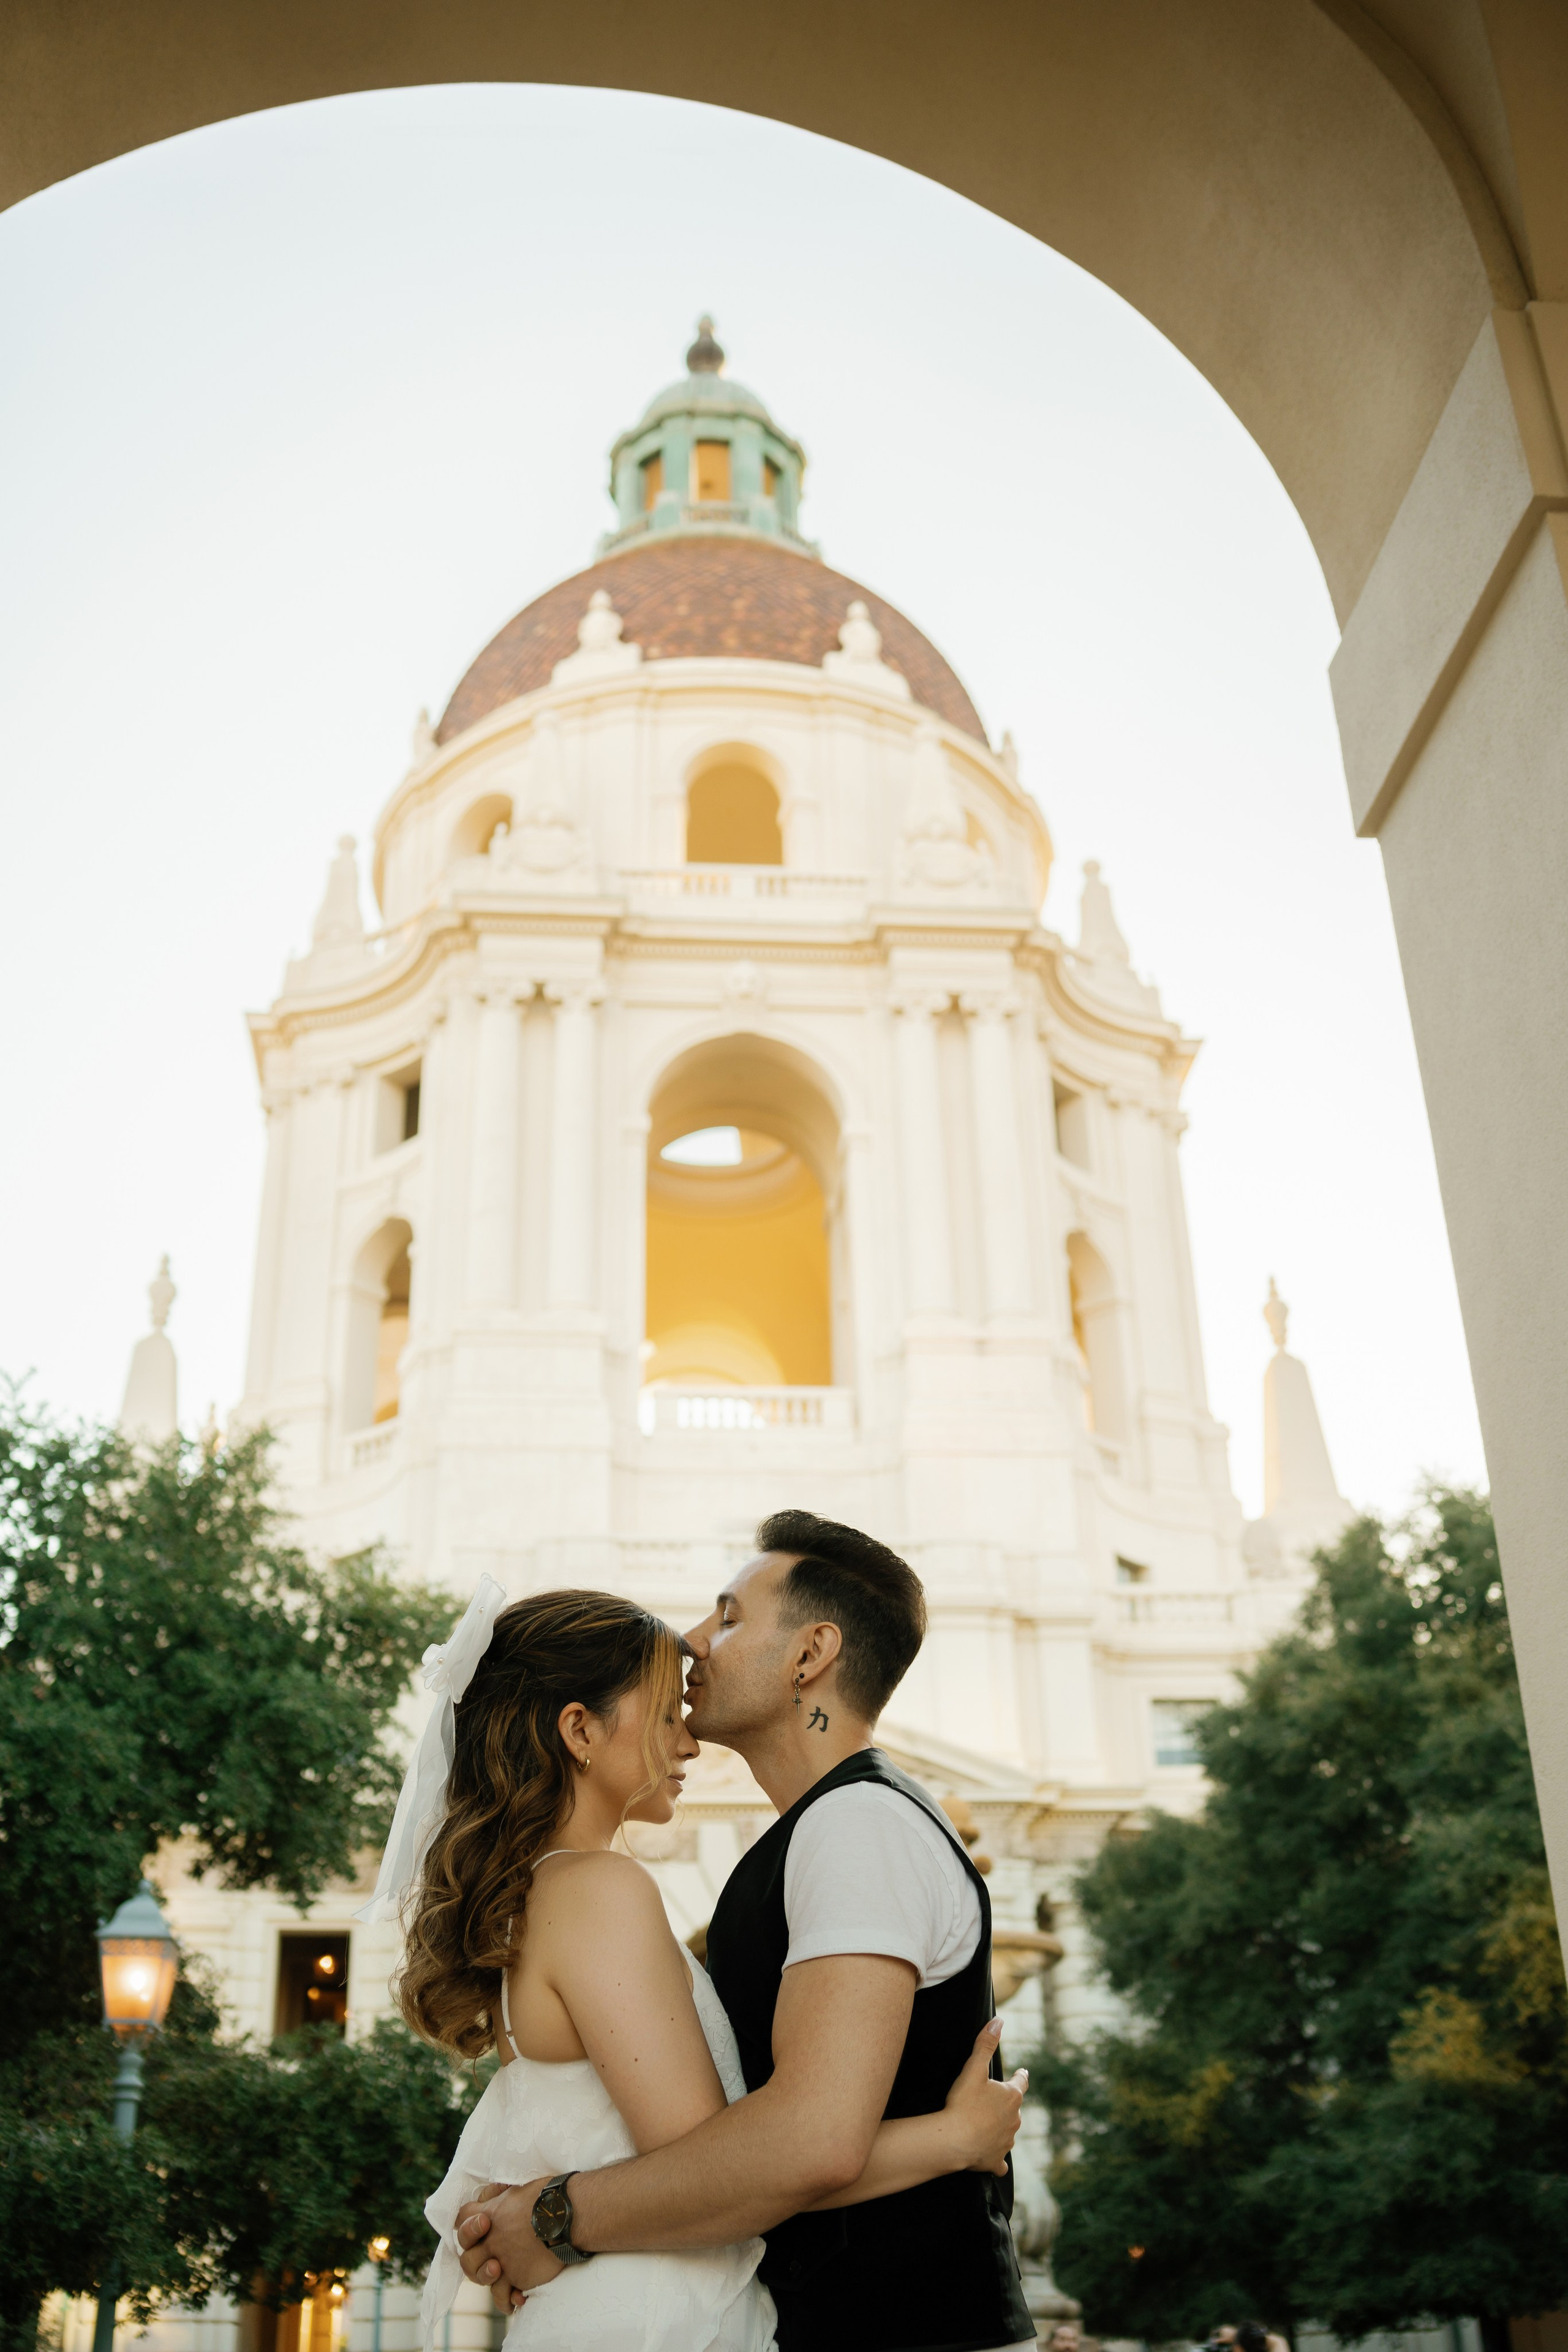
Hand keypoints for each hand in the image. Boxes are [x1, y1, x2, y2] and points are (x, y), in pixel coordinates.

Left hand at [456, 2178, 560, 2311]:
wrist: (567, 2216)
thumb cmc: (547, 2196)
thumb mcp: (518, 2187)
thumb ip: (499, 2195)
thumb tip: (489, 2197)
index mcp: (489, 2214)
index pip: (462, 2218)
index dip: (467, 2223)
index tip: (482, 2225)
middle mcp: (491, 2240)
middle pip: (466, 2258)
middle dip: (474, 2259)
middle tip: (491, 2257)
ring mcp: (503, 2261)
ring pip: (481, 2279)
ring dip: (487, 2278)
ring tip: (500, 2275)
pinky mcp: (517, 2278)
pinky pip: (503, 2296)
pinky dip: (507, 2299)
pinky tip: (515, 2297)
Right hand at [942, 2020, 1027, 2174]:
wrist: (954, 2140)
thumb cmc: (963, 2103)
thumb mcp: (973, 2069)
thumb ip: (985, 2044)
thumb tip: (999, 2021)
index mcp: (1012, 2097)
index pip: (1021, 2082)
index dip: (1020, 2076)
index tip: (1022, 2072)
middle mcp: (1015, 2119)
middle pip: (1014, 2108)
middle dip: (1007, 2104)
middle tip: (993, 2101)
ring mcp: (1007, 2142)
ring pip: (1008, 2132)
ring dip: (1002, 2128)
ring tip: (988, 2126)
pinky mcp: (997, 2160)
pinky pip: (1001, 2161)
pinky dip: (998, 2158)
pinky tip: (995, 2160)